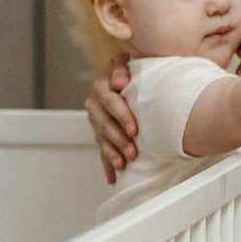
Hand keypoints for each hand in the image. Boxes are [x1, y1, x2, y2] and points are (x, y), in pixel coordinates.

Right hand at [84, 54, 138, 183]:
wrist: (142, 83)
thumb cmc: (142, 74)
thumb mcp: (137, 64)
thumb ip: (124, 68)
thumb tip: (119, 82)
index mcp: (105, 82)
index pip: (109, 99)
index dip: (121, 114)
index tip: (134, 129)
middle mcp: (97, 100)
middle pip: (103, 121)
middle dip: (118, 137)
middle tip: (132, 149)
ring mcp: (98, 117)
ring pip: (101, 136)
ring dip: (112, 151)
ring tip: (124, 163)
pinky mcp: (101, 133)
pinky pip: (102, 149)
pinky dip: (108, 164)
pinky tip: (113, 177)